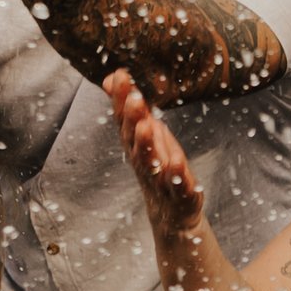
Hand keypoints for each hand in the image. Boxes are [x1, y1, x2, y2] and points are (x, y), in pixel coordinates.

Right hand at [111, 70, 205, 236]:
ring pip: (150, 162)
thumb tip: (111, 76)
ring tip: (146, 125)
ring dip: (147, 144)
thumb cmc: (159, 167)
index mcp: (136, 146)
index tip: (119, 76)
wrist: (173, 214)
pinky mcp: (179, 194)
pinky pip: (176, 184)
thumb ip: (131, 108)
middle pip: (134, 139)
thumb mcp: (146, 135)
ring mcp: (160, 179)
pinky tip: (175, 159)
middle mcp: (144, 161)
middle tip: (132, 97)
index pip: (124, 120)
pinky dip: (174, 173)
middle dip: (132, 118)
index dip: (120, 99)